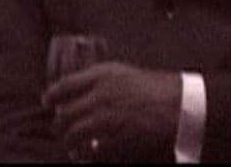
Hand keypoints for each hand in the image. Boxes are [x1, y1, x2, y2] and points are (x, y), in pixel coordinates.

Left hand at [41, 61, 181, 159]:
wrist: (183, 104)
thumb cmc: (159, 87)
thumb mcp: (125, 73)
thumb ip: (102, 80)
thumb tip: (82, 92)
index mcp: (102, 75)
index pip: (64, 84)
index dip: (51, 95)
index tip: (47, 102)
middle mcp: (101, 95)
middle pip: (65, 113)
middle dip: (59, 124)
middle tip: (60, 129)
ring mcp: (107, 118)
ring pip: (74, 133)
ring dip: (69, 142)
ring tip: (71, 146)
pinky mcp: (117, 139)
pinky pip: (93, 151)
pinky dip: (87, 155)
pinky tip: (86, 156)